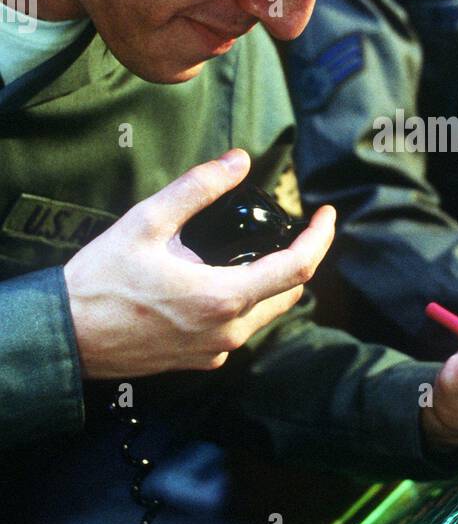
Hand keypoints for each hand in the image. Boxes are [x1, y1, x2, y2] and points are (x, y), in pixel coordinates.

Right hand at [64, 149, 335, 378]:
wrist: (65, 335)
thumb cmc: (102, 280)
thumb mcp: (148, 221)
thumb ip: (198, 188)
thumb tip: (238, 161)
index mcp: (224, 297)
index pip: (298, 268)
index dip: (320, 237)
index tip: (325, 213)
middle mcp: (228, 332)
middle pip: (289, 293)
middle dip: (300, 257)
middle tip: (298, 226)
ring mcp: (215, 352)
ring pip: (266, 314)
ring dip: (275, 282)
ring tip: (266, 249)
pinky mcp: (199, 361)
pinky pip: (239, 330)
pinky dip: (247, 303)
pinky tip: (226, 280)